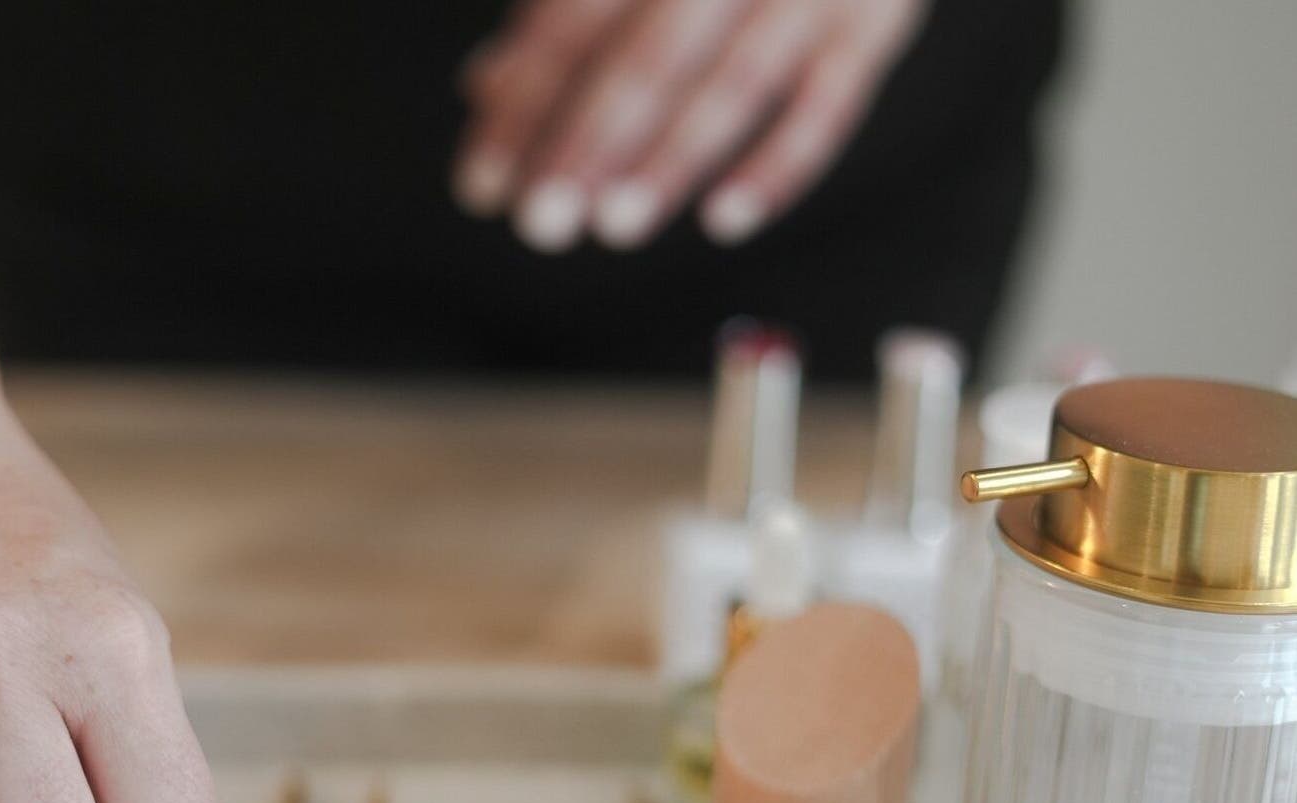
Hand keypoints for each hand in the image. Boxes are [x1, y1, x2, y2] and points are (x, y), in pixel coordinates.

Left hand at [453, 0, 924, 251]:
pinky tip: (724, 220)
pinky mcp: (873, 22)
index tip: (485, 186)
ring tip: (614, 225)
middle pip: (648, 55)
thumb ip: (565, 10)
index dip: (523, 108)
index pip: (572, 21)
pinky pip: (829, 104)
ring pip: (734, 84)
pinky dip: (778, 167)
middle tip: (542, 222)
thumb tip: (487, 87)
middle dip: (588, 144)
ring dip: (669, 161)